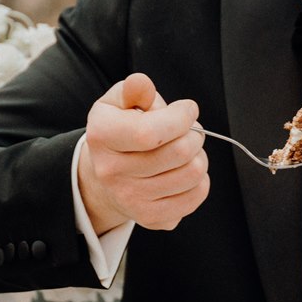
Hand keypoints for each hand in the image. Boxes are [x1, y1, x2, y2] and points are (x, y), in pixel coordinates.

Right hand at [79, 73, 208, 232]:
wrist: (107, 175)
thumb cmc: (121, 129)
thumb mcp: (119, 102)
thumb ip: (133, 89)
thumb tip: (141, 84)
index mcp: (101, 136)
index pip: (149, 132)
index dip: (181, 117)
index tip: (187, 109)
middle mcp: (111, 172)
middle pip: (179, 152)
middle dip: (195, 134)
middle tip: (189, 131)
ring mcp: (130, 199)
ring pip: (192, 174)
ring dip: (198, 156)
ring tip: (185, 151)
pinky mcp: (150, 218)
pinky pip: (195, 196)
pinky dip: (199, 180)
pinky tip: (183, 171)